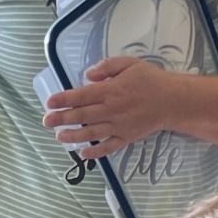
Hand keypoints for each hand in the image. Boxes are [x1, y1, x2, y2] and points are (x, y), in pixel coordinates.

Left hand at [43, 56, 175, 162]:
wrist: (171, 101)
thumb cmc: (150, 80)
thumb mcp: (129, 64)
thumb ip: (107, 68)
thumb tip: (88, 76)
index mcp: (111, 90)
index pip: (83, 95)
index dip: (65, 99)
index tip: (50, 102)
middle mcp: (112, 110)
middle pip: (83, 115)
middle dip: (63, 118)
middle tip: (46, 121)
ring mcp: (119, 126)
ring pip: (92, 132)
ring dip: (74, 136)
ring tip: (58, 137)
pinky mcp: (126, 138)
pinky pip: (108, 147)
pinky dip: (95, 152)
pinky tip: (83, 154)